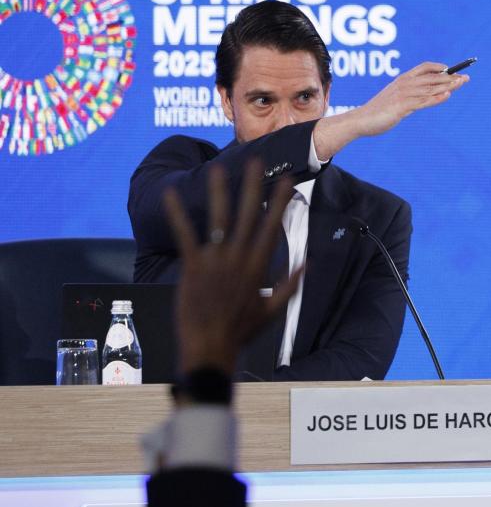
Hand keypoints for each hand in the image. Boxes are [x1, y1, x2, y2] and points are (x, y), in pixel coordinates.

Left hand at [164, 160, 302, 375]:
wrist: (211, 346)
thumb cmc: (242, 331)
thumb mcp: (274, 311)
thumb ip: (290, 285)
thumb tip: (306, 264)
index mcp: (258, 266)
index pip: (272, 227)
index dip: (279, 202)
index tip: (286, 180)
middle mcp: (239, 258)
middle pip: (248, 215)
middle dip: (253, 186)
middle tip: (256, 160)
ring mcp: (215, 261)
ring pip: (219, 219)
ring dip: (219, 192)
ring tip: (217, 168)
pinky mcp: (193, 266)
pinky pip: (184, 234)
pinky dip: (176, 213)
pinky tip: (168, 193)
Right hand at [313, 62, 468, 157]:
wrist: (361, 120)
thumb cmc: (379, 111)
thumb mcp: (396, 99)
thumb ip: (411, 96)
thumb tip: (426, 96)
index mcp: (402, 80)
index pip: (424, 67)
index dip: (439, 67)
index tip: (452, 69)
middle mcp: (404, 84)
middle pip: (432, 77)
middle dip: (450, 77)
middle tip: (466, 77)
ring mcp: (403, 95)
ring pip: (430, 88)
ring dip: (448, 85)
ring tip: (463, 83)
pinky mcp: (402, 107)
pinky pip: (423, 102)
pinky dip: (436, 98)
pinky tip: (448, 95)